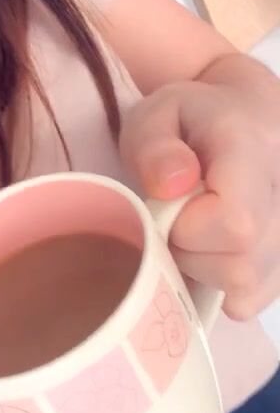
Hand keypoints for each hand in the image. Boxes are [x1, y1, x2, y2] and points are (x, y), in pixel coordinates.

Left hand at [119, 54, 279, 319]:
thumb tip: (171, 185)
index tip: (167, 206)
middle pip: (240, 266)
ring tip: (199, 228)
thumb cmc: (194, 118)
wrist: (249, 116)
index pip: (235, 223)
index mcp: (258, 150)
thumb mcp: (157, 114)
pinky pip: (253, 298)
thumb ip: (154, 146)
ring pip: (247, 288)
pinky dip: (226, 283)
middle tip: (177, 218)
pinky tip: (218, 245)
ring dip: (207, 269)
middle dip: (190, 252)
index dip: (187, 228)